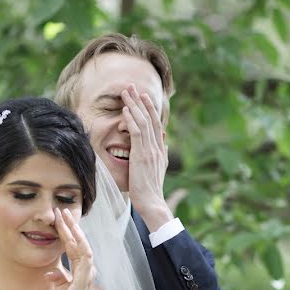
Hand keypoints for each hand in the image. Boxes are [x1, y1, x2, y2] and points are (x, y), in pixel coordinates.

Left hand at [45, 208, 93, 289]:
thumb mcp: (59, 287)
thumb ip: (58, 277)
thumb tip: (51, 272)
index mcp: (81, 270)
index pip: (74, 246)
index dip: (67, 232)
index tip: (60, 218)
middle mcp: (87, 269)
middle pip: (79, 242)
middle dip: (70, 225)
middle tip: (62, 210)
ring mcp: (87, 273)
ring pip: (82, 245)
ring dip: (74, 231)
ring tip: (65, 217)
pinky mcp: (85, 278)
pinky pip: (85, 257)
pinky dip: (80, 245)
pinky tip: (74, 234)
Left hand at [121, 85, 172, 229]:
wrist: (152, 202)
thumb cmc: (150, 191)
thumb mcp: (157, 170)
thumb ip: (160, 155)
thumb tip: (163, 143)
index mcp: (160, 151)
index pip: (155, 125)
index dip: (149, 109)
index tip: (143, 97)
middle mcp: (157, 147)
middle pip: (150, 118)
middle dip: (141, 101)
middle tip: (133, 86)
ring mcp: (150, 150)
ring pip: (143, 122)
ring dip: (134, 105)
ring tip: (126, 92)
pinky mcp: (141, 155)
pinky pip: (136, 132)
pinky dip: (131, 119)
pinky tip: (125, 110)